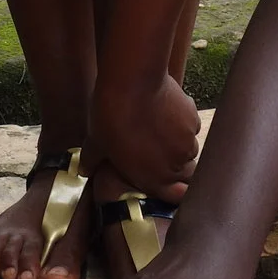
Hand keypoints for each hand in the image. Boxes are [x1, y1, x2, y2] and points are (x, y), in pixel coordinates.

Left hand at [92, 72, 200, 199]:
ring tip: (159, 127)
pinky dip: (181, 122)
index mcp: (153, 179)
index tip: (168, 182)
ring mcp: (187, 141)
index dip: (174, 189)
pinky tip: (165, 111)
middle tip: (158, 150)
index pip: (176, 195)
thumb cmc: (112, 117)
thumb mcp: (96, 143)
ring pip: (188, 148)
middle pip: (185, 172)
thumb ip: (93, 161)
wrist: (133, 83)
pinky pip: (191, 126)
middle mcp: (175, 165)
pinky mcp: (193, 118)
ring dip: (177, 142)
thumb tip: (84, 169)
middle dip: (174, 164)